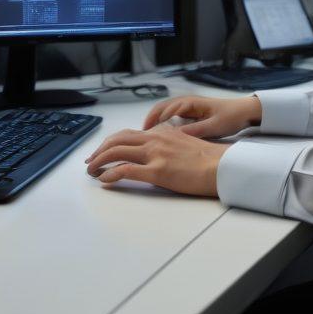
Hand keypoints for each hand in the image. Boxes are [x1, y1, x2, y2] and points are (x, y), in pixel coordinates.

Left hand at [84, 126, 230, 196]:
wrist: (221, 166)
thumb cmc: (208, 159)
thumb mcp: (184, 142)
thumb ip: (167, 142)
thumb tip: (156, 150)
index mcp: (161, 133)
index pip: (128, 134)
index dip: (111, 143)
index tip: (104, 152)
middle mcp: (154, 139)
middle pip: (117, 140)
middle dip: (100, 151)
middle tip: (91, 162)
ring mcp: (154, 154)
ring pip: (116, 152)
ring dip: (100, 162)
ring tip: (92, 172)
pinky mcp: (157, 171)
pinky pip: (126, 170)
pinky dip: (111, 175)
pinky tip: (105, 181)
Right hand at [141, 94, 261, 138]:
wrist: (244, 111)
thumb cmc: (231, 116)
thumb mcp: (215, 125)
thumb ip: (196, 130)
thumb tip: (177, 136)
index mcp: (190, 103)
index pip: (165, 110)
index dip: (153, 122)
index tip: (146, 134)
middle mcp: (186, 102)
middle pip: (160, 109)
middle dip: (149, 120)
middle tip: (141, 135)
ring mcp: (187, 107)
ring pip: (164, 112)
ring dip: (154, 122)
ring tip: (147, 137)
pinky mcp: (190, 113)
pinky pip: (171, 116)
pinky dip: (162, 123)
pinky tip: (162, 135)